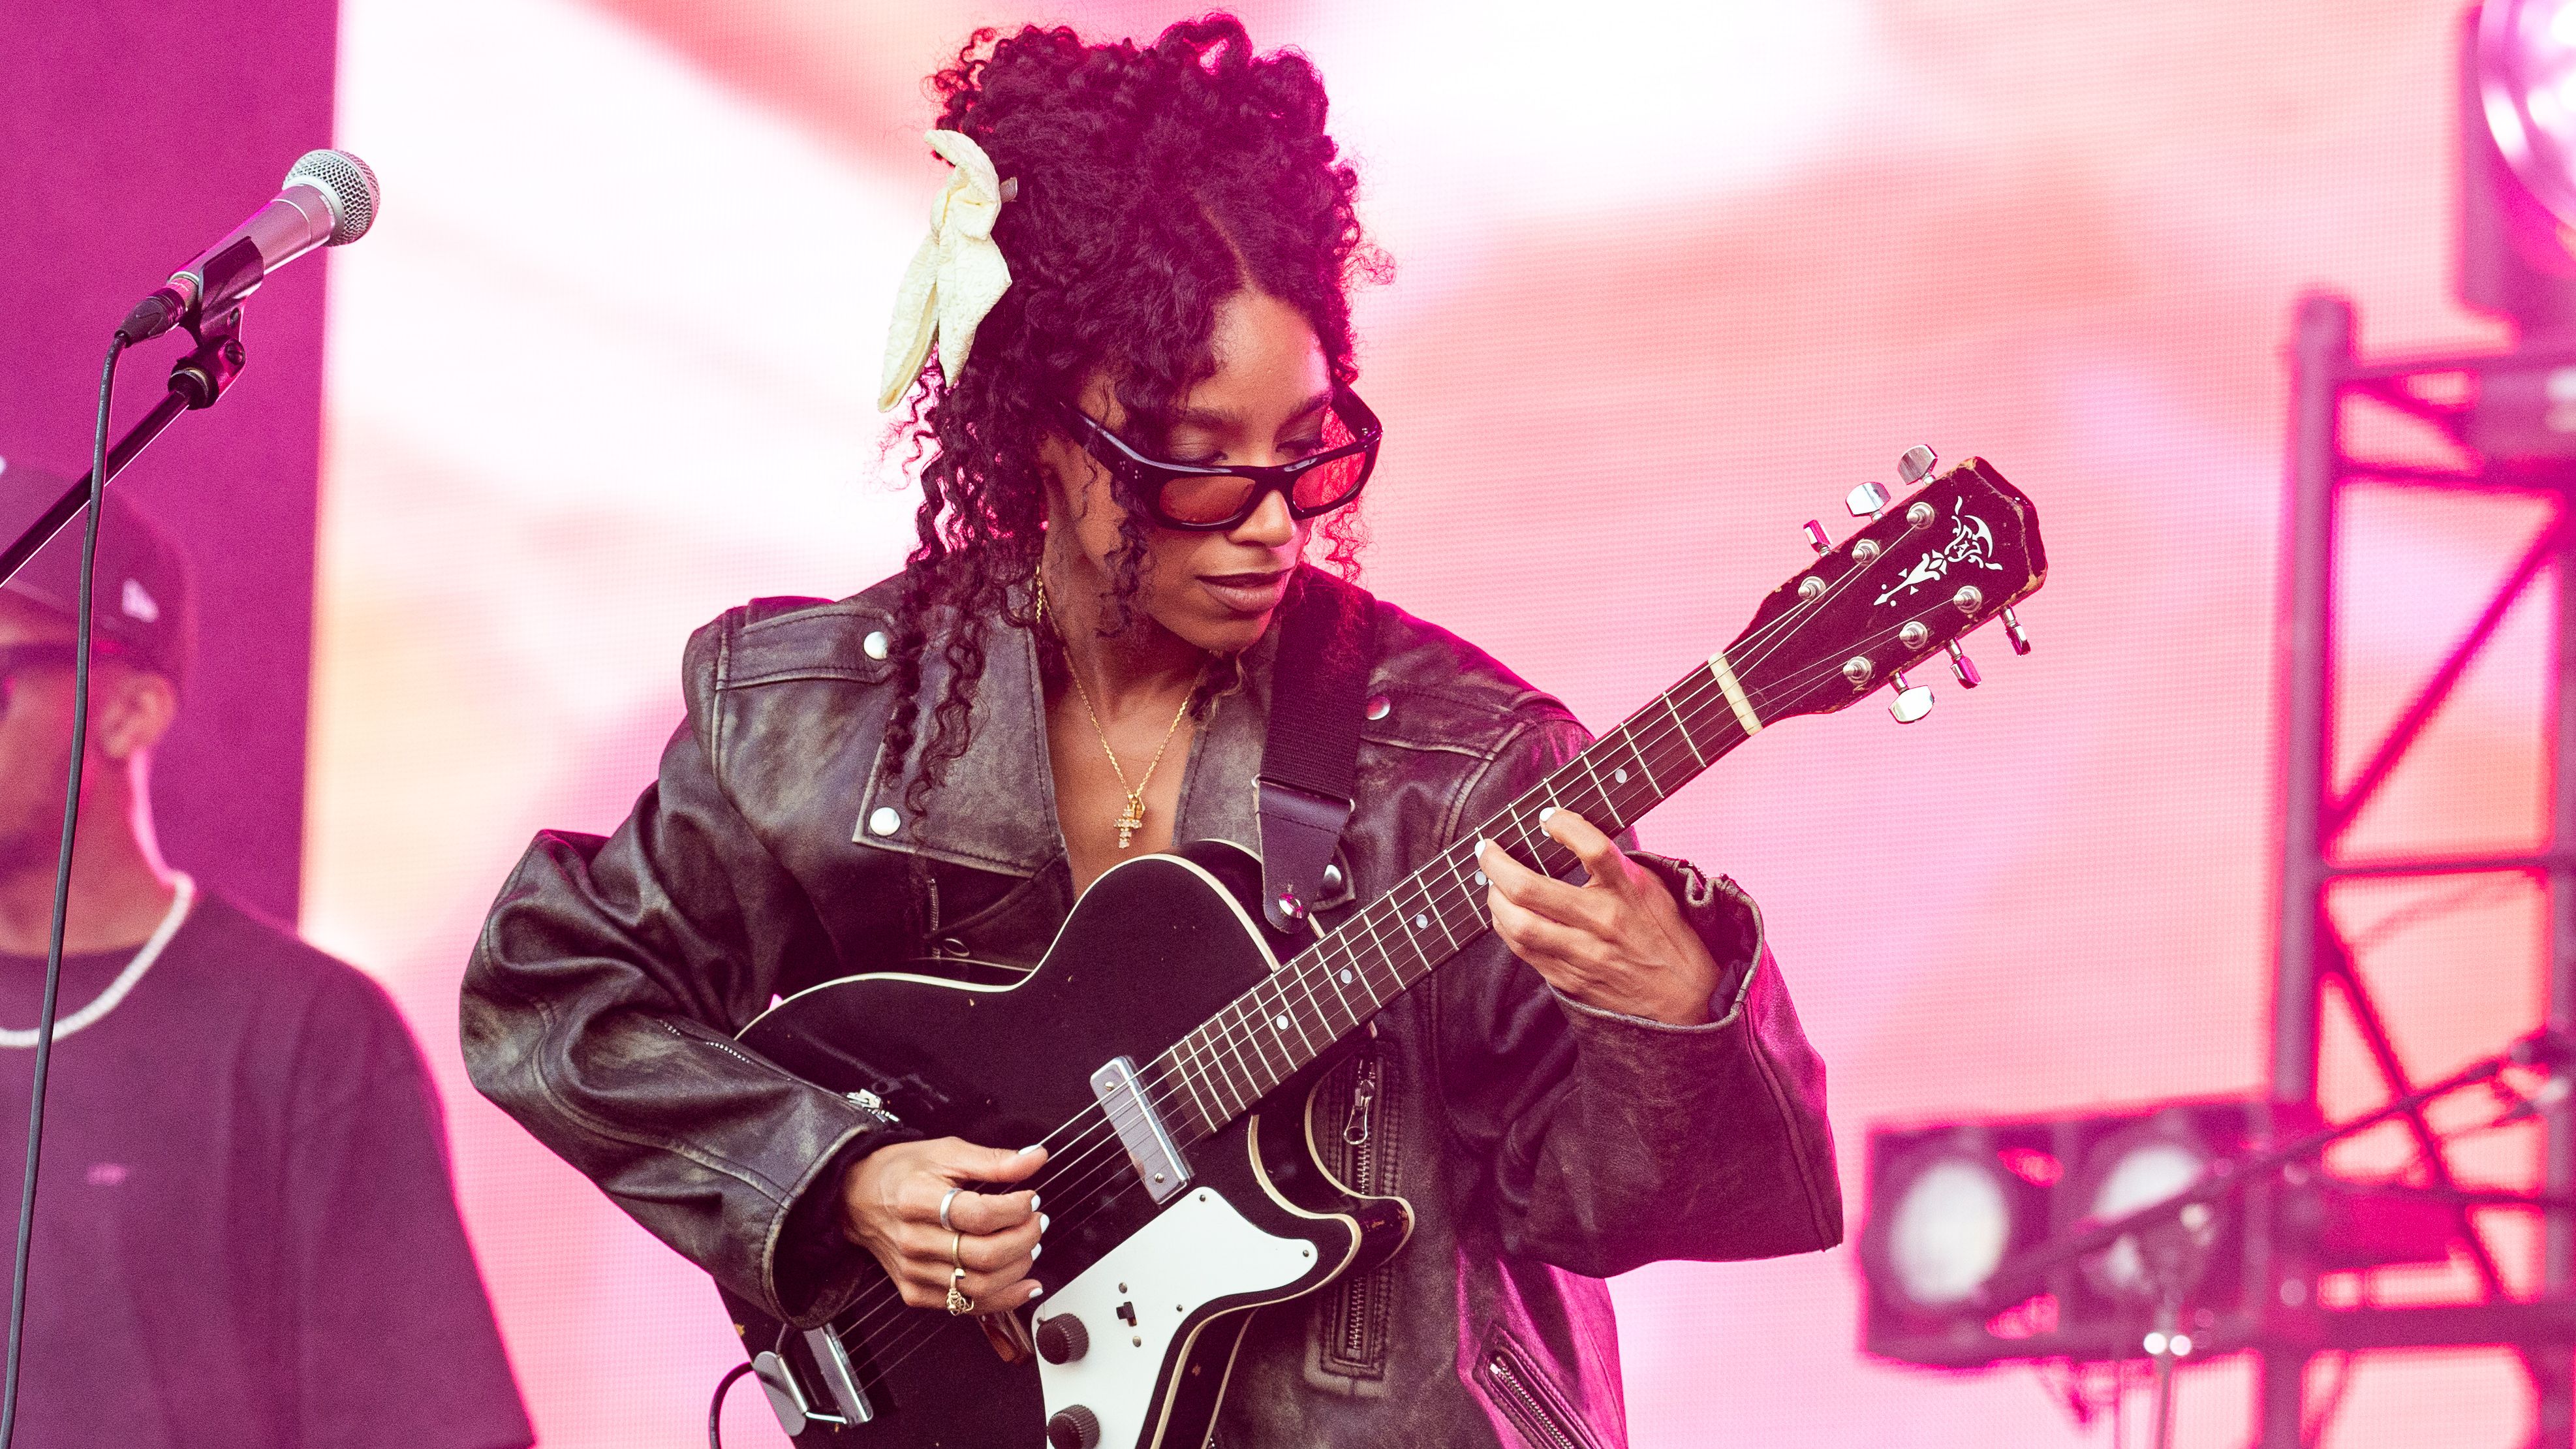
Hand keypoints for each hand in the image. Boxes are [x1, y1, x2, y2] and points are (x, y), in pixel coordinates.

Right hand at [839, 1138, 1047, 1311]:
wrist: (856, 1197)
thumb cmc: (901, 1172)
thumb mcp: (946, 1152)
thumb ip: (994, 1160)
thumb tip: (1036, 1158)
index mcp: (918, 1200)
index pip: (979, 1215)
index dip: (1016, 1209)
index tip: (1031, 1199)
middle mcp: (913, 1241)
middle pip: (983, 1255)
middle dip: (1024, 1239)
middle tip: (1038, 1222)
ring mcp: (913, 1271)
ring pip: (979, 1286)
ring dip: (1018, 1268)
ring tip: (1031, 1246)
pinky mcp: (914, 1292)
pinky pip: (966, 1306)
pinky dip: (1003, 1299)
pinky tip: (1024, 1284)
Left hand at [1478, 810, 1719, 1026]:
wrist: (1685, 998)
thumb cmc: (1665, 936)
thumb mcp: (1651, 889)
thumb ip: (1615, 864)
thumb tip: (1571, 834)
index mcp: (1628, 892)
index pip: (1593, 848)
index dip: (1564, 825)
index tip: (1546, 817)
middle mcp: (1602, 922)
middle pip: (1530, 889)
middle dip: (1496, 864)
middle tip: (1486, 849)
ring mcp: (1582, 954)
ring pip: (1518, 924)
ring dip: (1494, 898)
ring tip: (1492, 883)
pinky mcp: (1569, 978)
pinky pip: (1523, 951)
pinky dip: (1506, 927)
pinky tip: (1505, 914)